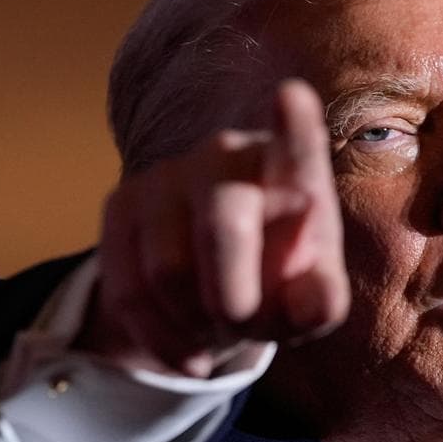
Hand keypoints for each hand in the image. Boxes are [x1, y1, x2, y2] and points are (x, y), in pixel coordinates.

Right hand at [76, 79, 349, 376]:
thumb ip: (320, 304)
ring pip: (167, 272)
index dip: (293, 125)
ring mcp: (169, 174)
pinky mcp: (121, 203)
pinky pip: (128, 291)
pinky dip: (161, 338)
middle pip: (223, 227)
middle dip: (236, 303)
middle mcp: (228, 156)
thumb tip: (309, 304)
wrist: (216, 289)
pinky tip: (187, 346)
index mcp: (293, 172)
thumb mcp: (312, 299)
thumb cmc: (282, 283)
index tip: (292, 95)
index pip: (297, 147)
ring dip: (195, 325)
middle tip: (246, 328)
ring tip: (215, 328)